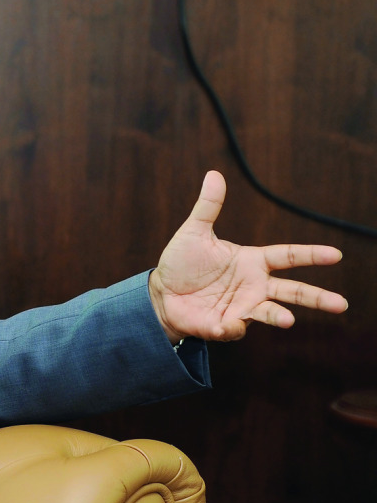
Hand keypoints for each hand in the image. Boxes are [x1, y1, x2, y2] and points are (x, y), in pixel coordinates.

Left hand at [148, 170, 347, 341]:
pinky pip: (234, 328)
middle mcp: (254, 286)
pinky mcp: (225, 325)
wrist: (162, 293)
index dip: (311, 255)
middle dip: (317, 297)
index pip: (288, 256)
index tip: (336, 255)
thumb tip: (214, 174)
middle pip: (293, 291)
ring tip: (288, 320)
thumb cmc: (182, 262)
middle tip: (341, 303)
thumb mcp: (194, 232)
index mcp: (252, 261)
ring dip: (279, 317)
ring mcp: (242, 307)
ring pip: (270, 313)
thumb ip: (208, 207)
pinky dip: (231, 328)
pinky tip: (222, 325)